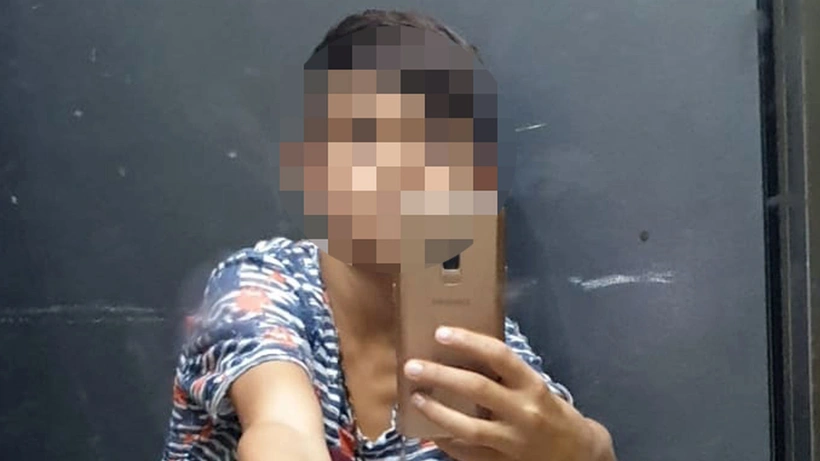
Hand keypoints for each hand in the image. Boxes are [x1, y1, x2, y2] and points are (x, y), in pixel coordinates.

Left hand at [403, 326, 599, 460]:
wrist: (580, 456)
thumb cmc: (553, 413)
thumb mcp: (536, 388)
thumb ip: (507, 376)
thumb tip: (462, 355)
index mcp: (532, 385)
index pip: (499, 355)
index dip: (468, 341)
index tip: (441, 332)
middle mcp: (523, 411)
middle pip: (476, 389)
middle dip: (440, 375)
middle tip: (412, 366)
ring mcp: (512, 441)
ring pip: (467, 427)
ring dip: (436, 412)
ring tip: (415, 398)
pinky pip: (468, 453)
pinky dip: (446, 441)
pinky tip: (429, 431)